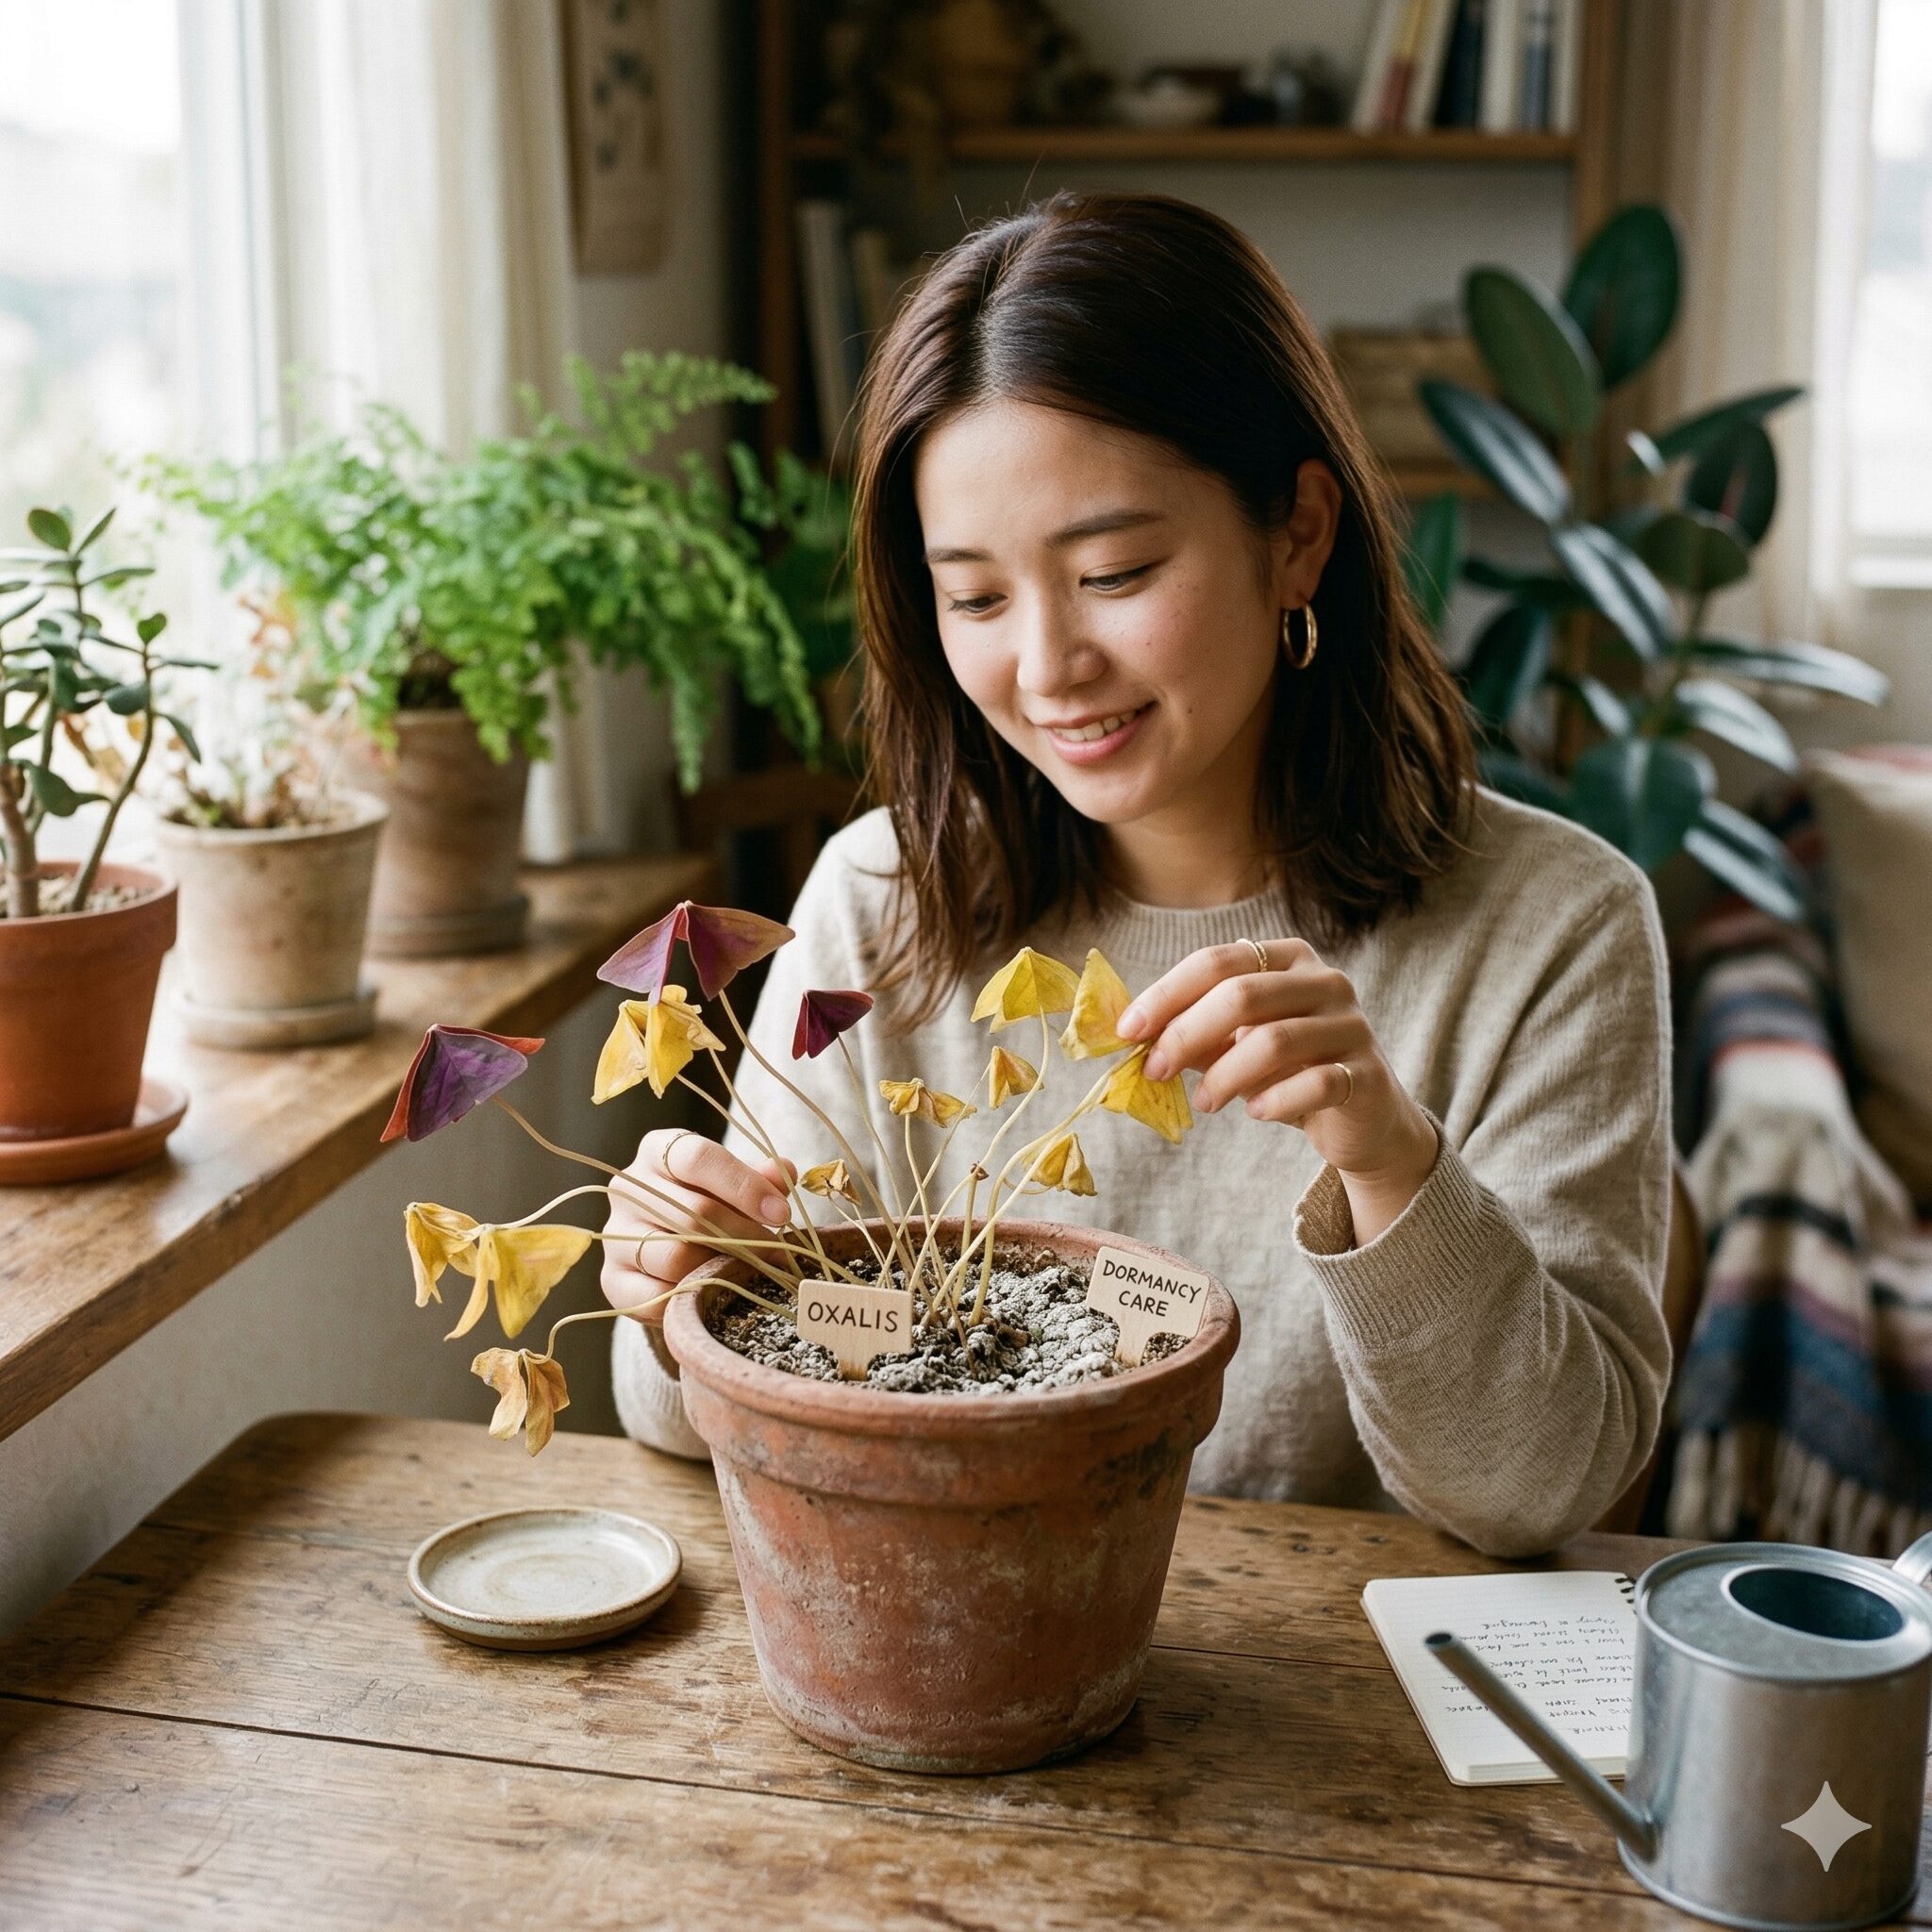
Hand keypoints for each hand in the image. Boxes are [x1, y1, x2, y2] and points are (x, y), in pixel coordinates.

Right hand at [601, 1128, 794, 1324]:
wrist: (665, 1244)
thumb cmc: (707, 1201)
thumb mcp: (733, 1181)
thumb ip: (760, 1176)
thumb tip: (784, 1172)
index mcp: (656, 1151)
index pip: (698, 1158)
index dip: (744, 1186)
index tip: (780, 1212)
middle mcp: (628, 1189)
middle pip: (692, 1212)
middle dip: (744, 1233)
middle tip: (776, 1249)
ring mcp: (615, 1235)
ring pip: (675, 1256)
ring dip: (721, 1267)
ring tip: (748, 1269)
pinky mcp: (613, 1279)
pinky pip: (656, 1296)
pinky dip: (691, 1297)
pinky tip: (714, 1290)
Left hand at [1116, 938, 1437, 1242]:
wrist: (1362, 1118)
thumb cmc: (1288, 1072)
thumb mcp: (1234, 1047)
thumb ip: (1193, 1035)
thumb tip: (1131, 1037)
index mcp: (1288, 959)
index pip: (1217, 961)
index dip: (1167, 994)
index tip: (1128, 1030)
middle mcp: (1326, 981)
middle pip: (1242, 994)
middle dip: (1186, 1033)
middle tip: (1155, 1070)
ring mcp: (1352, 1025)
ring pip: (1274, 1040)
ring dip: (1224, 1075)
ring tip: (1204, 1101)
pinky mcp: (1368, 1074)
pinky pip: (1315, 1083)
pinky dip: (1274, 1100)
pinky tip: (1256, 1111)